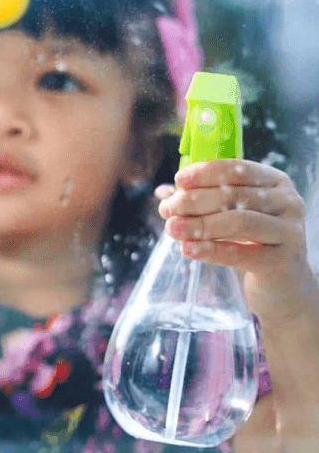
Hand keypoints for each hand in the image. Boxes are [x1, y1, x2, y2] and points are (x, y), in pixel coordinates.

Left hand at [155, 159, 313, 321]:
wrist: (282, 283)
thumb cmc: (252, 240)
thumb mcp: (231, 214)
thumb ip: (202, 200)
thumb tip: (163, 191)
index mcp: (274, 181)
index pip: (237, 170)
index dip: (205, 173)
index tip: (178, 180)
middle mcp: (287, 201)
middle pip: (234, 195)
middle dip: (193, 201)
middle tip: (166, 209)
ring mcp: (289, 231)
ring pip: (238, 221)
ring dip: (199, 224)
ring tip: (172, 228)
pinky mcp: (283, 261)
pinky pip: (241, 254)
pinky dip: (210, 250)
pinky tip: (188, 249)